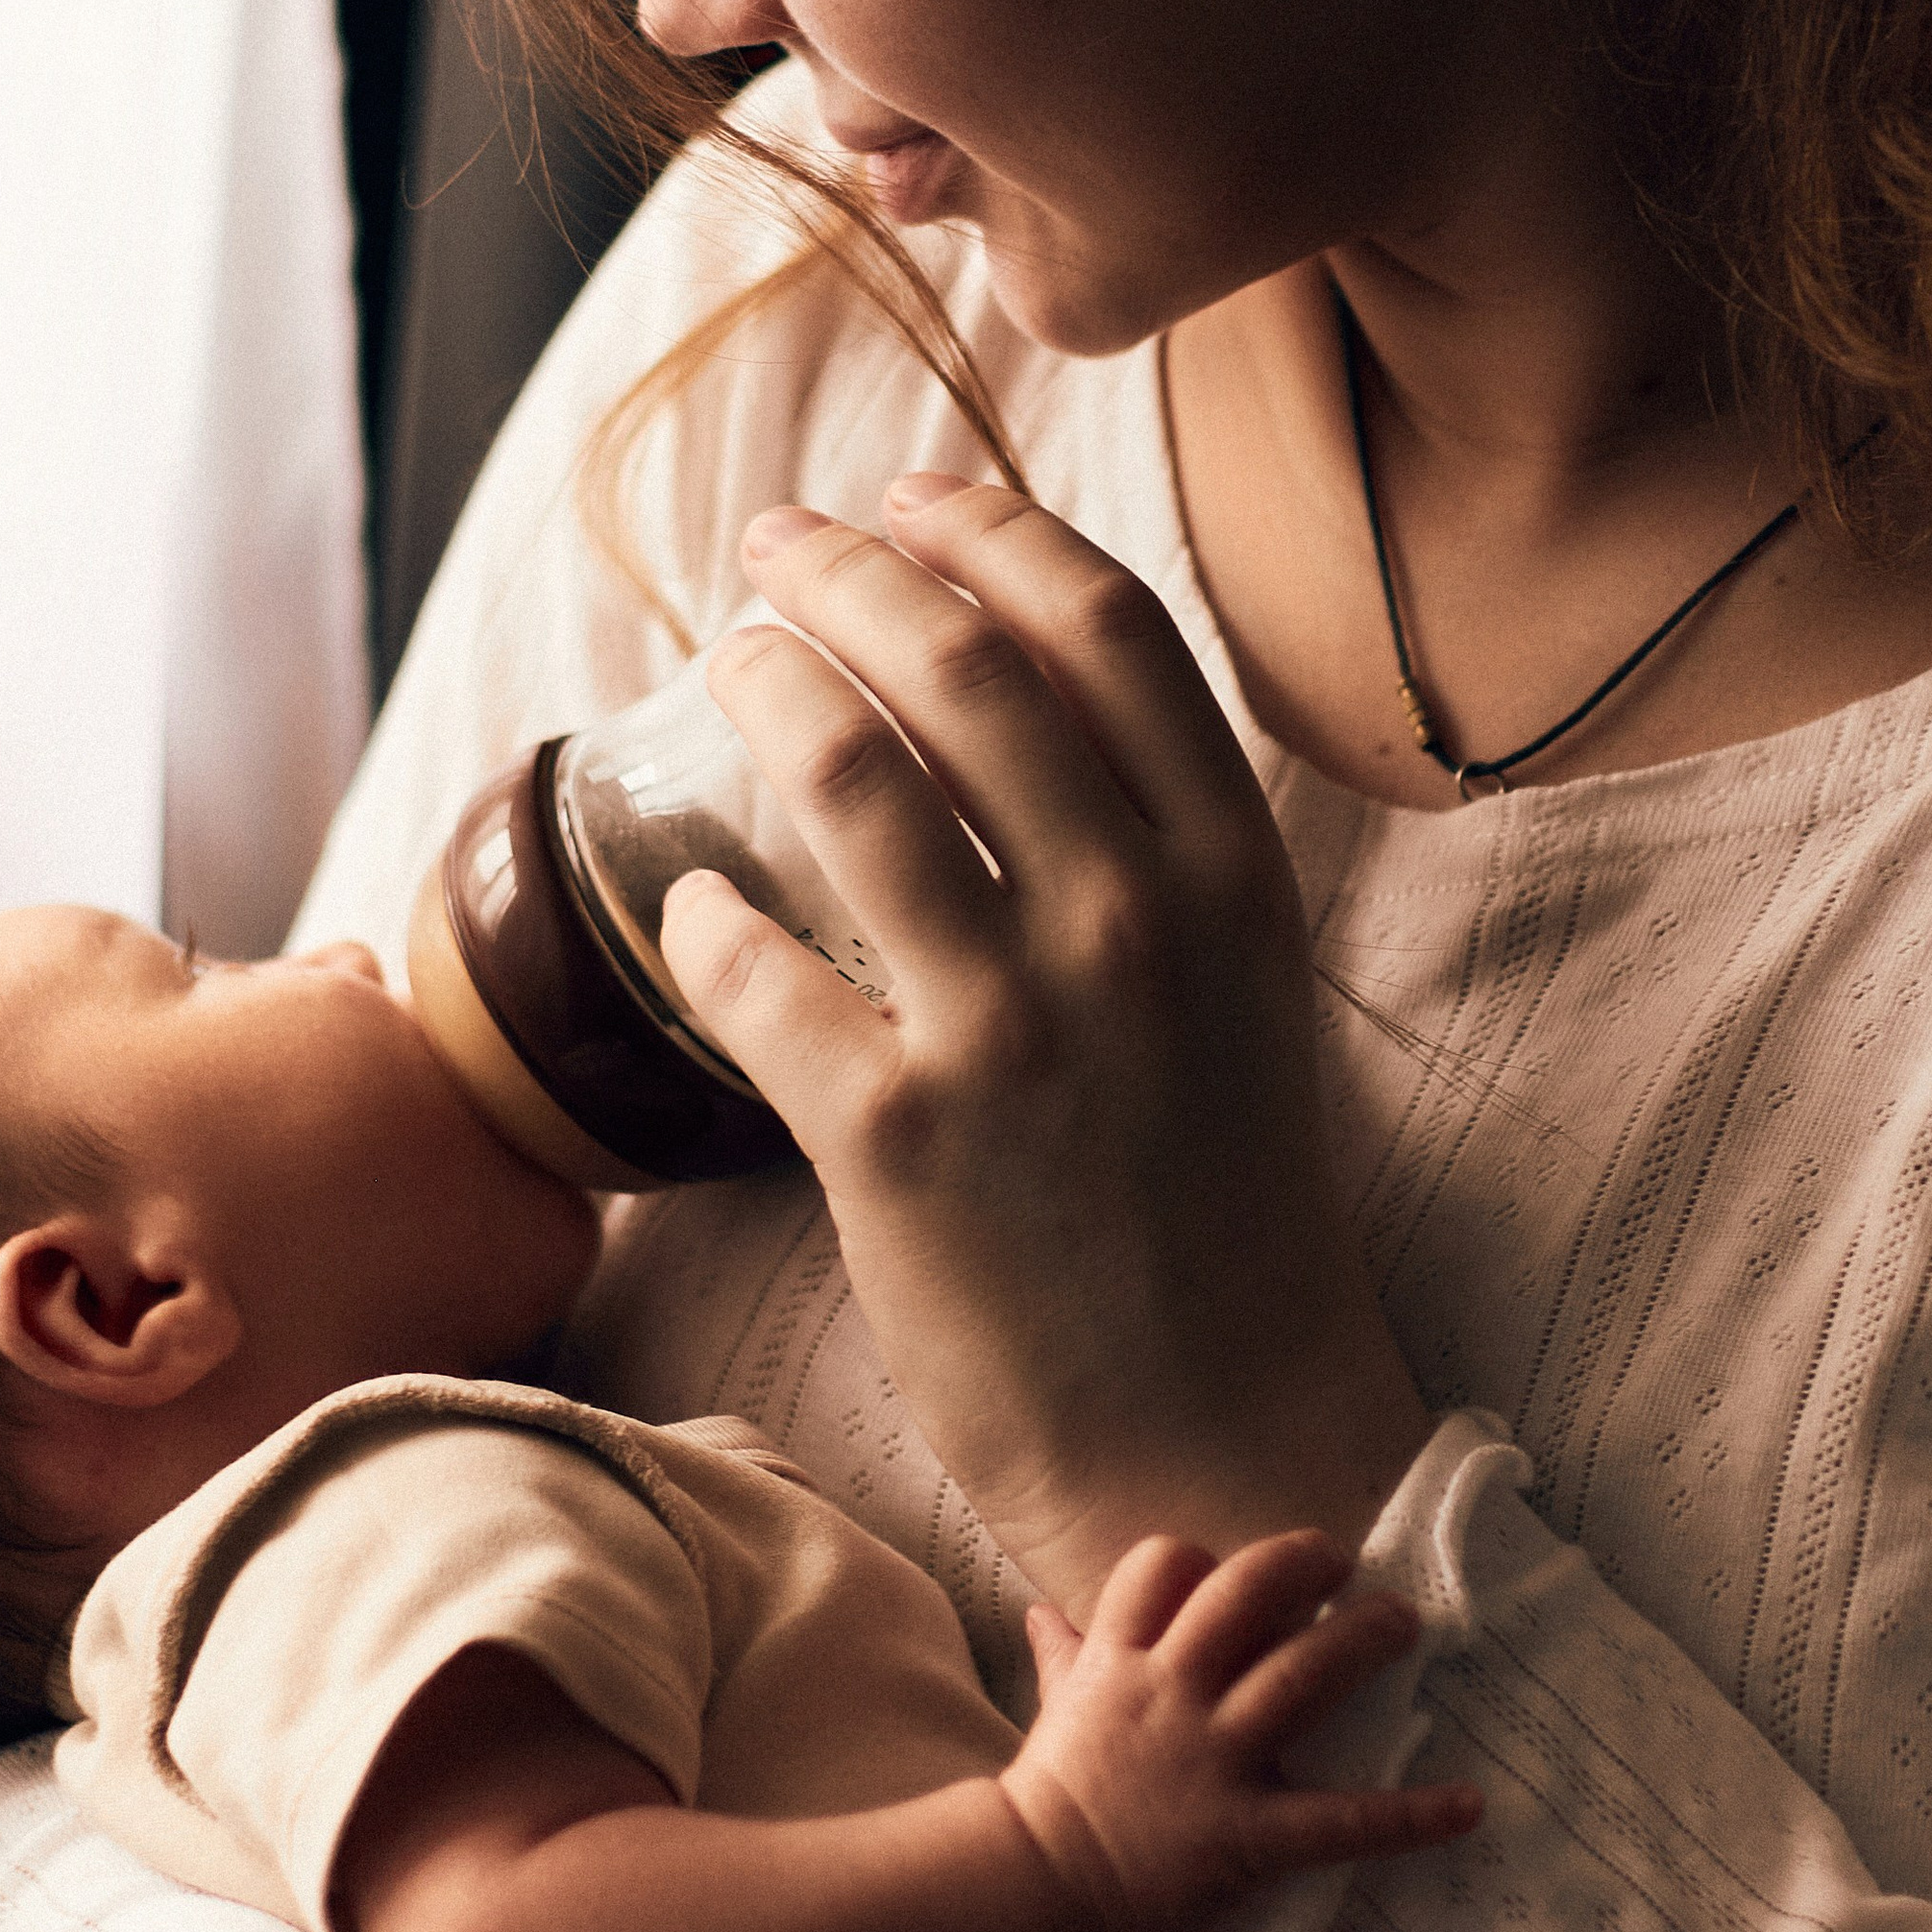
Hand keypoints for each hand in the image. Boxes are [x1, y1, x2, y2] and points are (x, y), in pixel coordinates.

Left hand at [657, 479, 1431, 1610]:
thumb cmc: (1218, 1210)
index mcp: (1230, 874)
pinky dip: (705, 921)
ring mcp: (1017, 1027)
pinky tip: (690, 910)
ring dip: (766, 685)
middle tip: (776, 547)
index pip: (1105, 627)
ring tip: (724, 661)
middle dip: (848, 570)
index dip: (992, 530)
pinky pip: (757, 971)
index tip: (917, 495)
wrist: (1219, 1436)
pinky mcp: (900, 1139)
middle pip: (964, 664)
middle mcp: (1134, 923)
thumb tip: (1017, 704)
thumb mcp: (1241, 994)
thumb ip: (1157, 849)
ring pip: (851, 775)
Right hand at [1002, 1530, 1480, 1931]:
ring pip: (1300, 1677)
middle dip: (1303, 1564)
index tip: (1237, 1574)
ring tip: (1406, 1623)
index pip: (1166, 1567)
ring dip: (1363, 1641)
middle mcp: (1171, 1693)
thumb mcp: (1058, 1706)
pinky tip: (1469, 1804)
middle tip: (1345, 1563)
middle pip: (1245, 1595)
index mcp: (1122, 1659)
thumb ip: (1067, 1655)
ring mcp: (1211, 1761)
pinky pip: (1339, 1820)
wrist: (1036, 1890)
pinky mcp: (1246, 1835)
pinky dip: (1411, 1816)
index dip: (1207, 1558)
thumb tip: (1047, 1610)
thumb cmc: (1053, 1797)